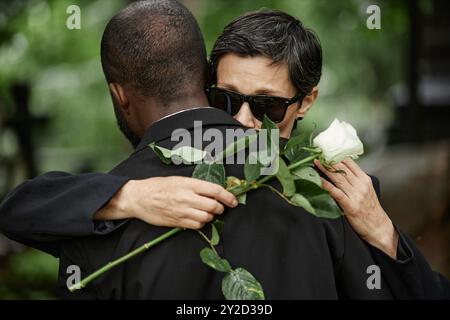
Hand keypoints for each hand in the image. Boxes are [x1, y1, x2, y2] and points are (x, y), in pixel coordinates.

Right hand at [95, 176, 237, 229]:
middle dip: (220, 208)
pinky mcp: (177, 221)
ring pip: (206, 218)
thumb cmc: (158, 186)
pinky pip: (196, 226)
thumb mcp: (178, 179)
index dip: (228, 196)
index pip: (215, 190)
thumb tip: (214, 191)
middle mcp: (187, 197)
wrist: (139, 197)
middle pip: (213, 206)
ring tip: (206, 212)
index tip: (233, 200)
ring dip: (210, 216)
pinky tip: (197, 218)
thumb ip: (196, 185)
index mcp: (188, 184)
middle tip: (219, 207)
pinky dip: (201, 223)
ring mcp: (182, 211)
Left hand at [314, 158, 398, 258]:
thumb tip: (340, 169)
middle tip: (317, 152)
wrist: (379, 228)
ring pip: (338, 178)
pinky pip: (336, 192)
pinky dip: (327, 185)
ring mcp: (355, 195)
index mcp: (364, 179)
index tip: (325, 149)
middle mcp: (360, 184)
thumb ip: (355, 180)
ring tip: (315, 161)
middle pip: (342, 168)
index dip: (336, 155)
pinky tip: (318, 180)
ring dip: (325, 169)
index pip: (349, 162)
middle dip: (328, 159)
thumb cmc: (370, 209)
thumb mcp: (366, 190)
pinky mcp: (350, 205)